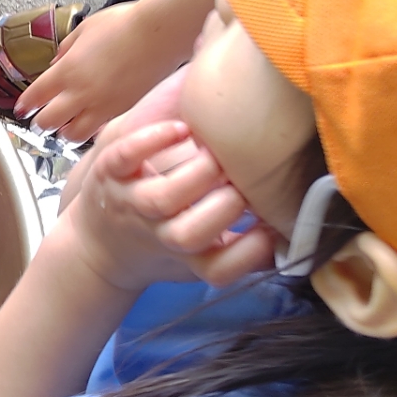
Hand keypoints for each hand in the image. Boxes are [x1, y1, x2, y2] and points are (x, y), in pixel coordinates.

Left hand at [17, 1, 181, 142]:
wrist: (160, 34)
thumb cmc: (125, 24)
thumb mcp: (86, 29)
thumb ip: (67, 48)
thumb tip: (56, 61)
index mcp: (67, 70)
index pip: (36, 96)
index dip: (26, 105)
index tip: (22, 109)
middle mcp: (81, 93)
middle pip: (50, 121)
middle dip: (42, 123)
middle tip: (41, 121)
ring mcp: (103, 106)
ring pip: (74, 134)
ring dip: (66, 132)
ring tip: (66, 128)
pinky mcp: (123, 111)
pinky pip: (99, 129)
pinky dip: (92, 129)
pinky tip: (93, 122)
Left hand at [68, 118, 276, 292]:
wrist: (97, 246)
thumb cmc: (163, 248)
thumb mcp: (202, 260)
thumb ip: (245, 250)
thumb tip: (298, 230)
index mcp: (190, 258)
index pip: (223, 269)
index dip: (252, 251)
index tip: (274, 226)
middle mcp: (160, 235)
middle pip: (193, 234)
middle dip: (226, 206)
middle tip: (249, 177)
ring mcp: (132, 203)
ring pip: (163, 199)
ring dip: (198, 173)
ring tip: (220, 153)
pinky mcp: (108, 173)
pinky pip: (126, 156)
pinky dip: (150, 140)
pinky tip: (180, 128)